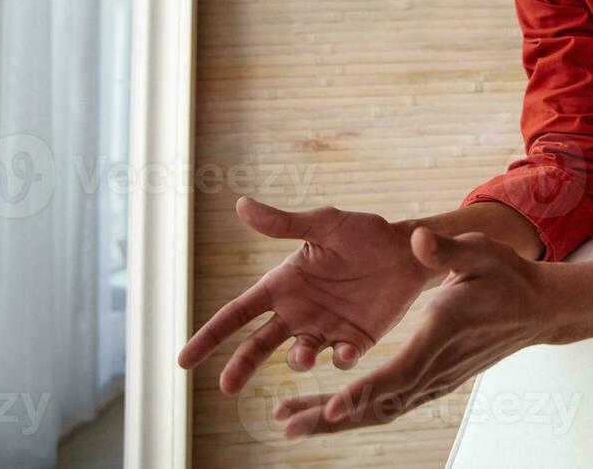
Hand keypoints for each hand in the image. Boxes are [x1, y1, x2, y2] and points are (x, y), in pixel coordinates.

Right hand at [177, 196, 438, 394]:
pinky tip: (345, 352)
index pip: (237, 313)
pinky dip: (340, 360)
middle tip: (227, 386)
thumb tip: (241, 205)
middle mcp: (298, 312)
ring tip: (303, 357)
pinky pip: (341, 359)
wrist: (409, 249)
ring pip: (299, 356)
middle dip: (241, 366)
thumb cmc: (364, 232)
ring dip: (298, 360)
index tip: (183, 360)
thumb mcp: (325, 224)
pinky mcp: (354, 341)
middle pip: (259, 345)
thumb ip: (285, 223)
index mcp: (283, 284)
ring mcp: (325, 329)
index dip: (209, 336)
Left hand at [268, 227, 561, 437]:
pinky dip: (358, 412)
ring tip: (291, 422)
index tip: (332, 407)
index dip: (364, 392)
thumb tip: (417, 240)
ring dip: (338, 420)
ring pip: (383, 411)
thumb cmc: (506, 277)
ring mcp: (437, 380)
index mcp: (441, 333)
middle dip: (333, 416)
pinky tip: (329, 413)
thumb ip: (446, 250)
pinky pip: (393, 405)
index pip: (399, 372)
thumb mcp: (479, 251)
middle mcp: (436, 366)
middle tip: (288, 423)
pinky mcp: (435, 382)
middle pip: (381, 404)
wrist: (536, 309)